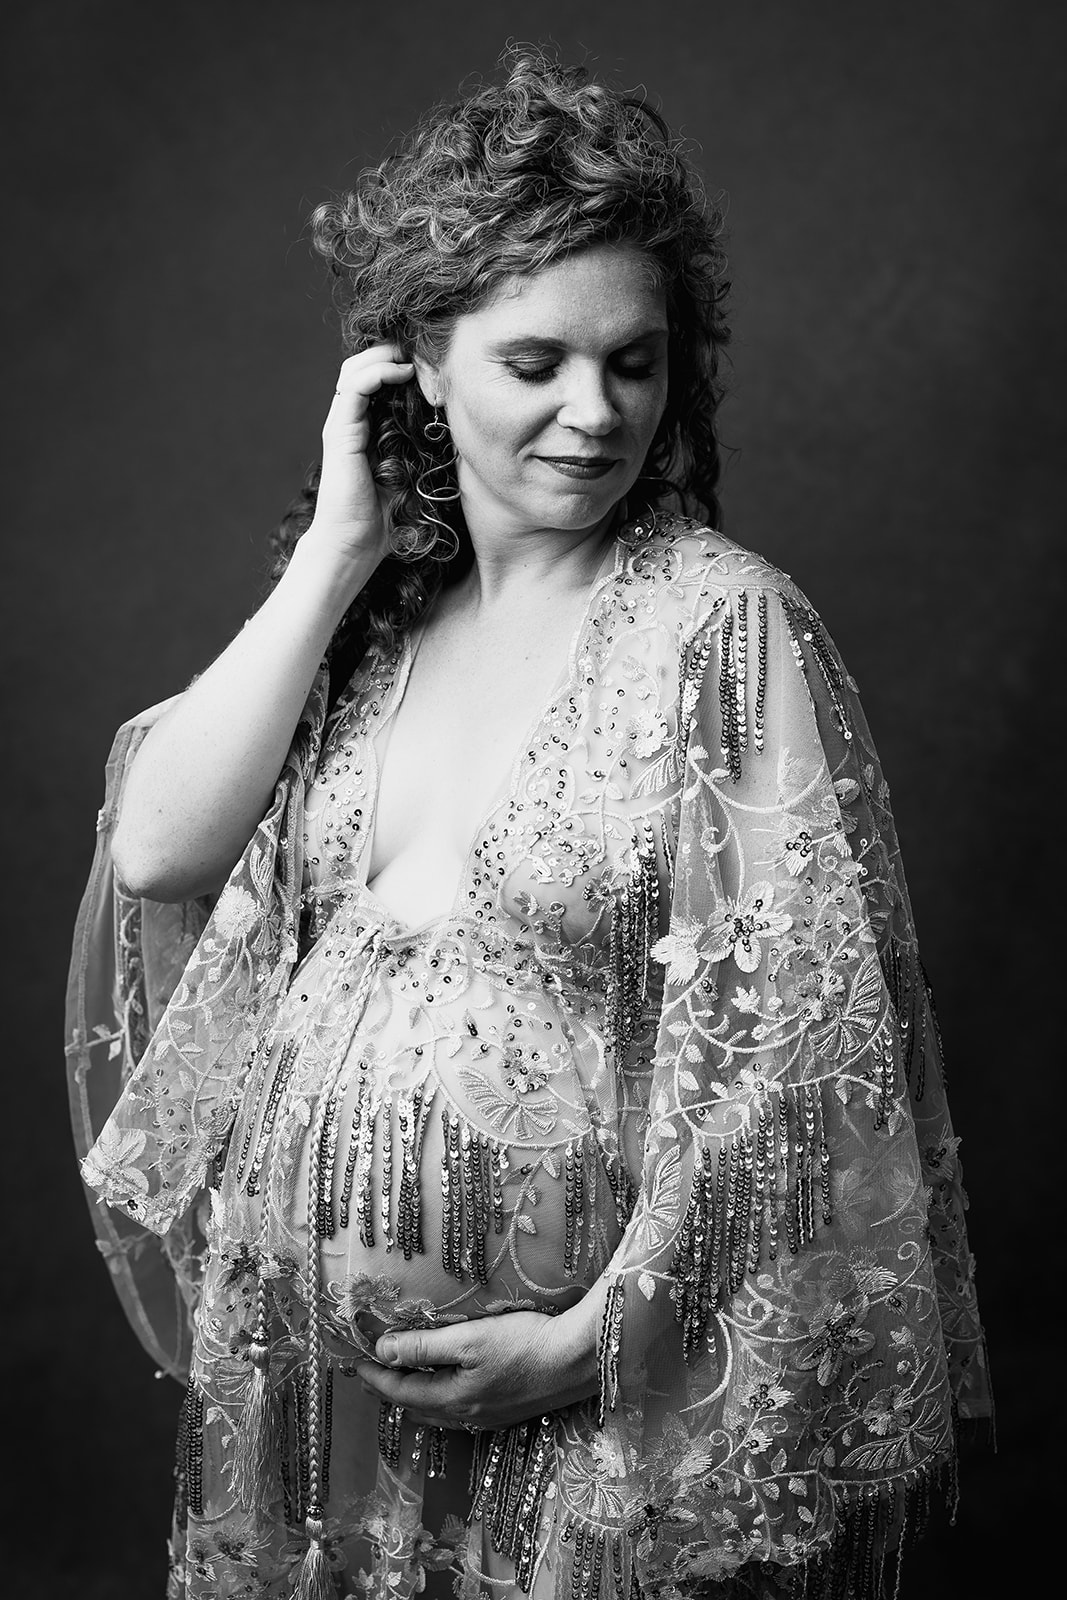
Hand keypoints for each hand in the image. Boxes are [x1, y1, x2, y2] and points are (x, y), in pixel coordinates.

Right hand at [304, 344, 415, 567]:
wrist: (354, 546)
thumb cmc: (383, 520)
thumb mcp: (412, 476)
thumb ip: (422, 452)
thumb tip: (460, 437)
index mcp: (364, 429)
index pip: (375, 380)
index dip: (399, 363)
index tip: (430, 361)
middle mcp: (350, 422)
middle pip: (363, 366)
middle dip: (391, 350)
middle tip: (422, 348)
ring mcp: (342, 425)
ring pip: (355, 369)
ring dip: (385, 354)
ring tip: (412, 354)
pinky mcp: (340, 433)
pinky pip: (355, 388)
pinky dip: (378, 372)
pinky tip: (402, 372)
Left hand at [354, 1307, 598, 1432]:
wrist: (577, 1360)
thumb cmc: (525, 1343)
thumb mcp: (470, 1338)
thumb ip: (424, 1346)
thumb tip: (382, 1350)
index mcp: (452, 1399)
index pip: (398, 1390)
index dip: (372, 1375)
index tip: (351, 1360)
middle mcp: (465, 1417)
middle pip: (413, 1406)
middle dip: (387, 1388)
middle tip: (368, 1368)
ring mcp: (486, 1418)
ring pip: (434, 1412)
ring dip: (411, 1395)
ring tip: (397, 1376)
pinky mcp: (503, 1413)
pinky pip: (455, 1412)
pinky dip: (436, 1398)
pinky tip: (441, 1387)